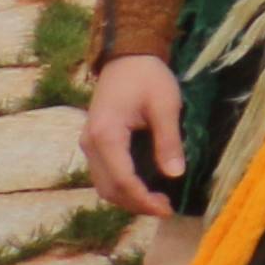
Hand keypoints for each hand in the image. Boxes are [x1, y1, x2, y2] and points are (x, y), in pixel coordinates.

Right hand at [82, 53, 184, 215]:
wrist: (127, 55)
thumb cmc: (148, 77)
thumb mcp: (165, 105)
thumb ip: (168, 141)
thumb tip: (174, 175)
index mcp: (106, 136)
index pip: (122, 180)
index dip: (143, 200)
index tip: (167, 209)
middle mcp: (90, 145)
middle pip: (108, 188)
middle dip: (136, 204)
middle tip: (166, 208)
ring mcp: (89, 145)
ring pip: (104, 184)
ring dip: (128, 197)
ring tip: (158, 201)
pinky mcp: (95, 143)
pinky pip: (105, 173)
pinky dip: (123, 185)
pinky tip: (146, 185)